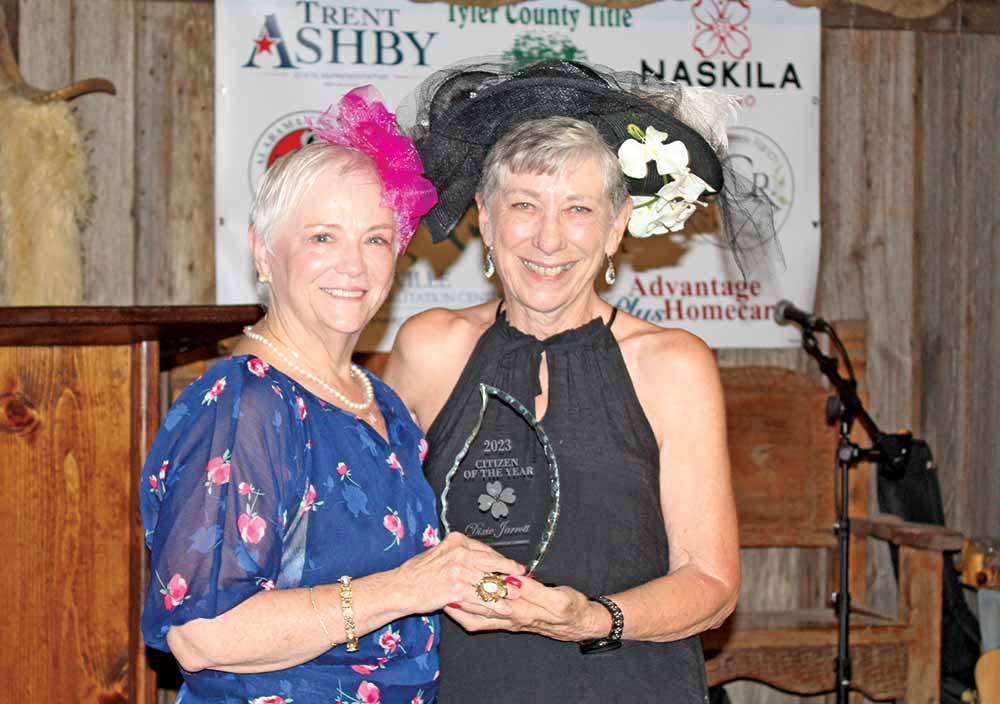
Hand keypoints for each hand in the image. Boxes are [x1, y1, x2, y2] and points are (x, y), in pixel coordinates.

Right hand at [394, 532, 524, 617]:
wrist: (402, 587)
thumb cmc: (417, 572)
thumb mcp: (439, 553)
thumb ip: (458, 554)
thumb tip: (477, 558)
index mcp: (456, 541)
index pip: (485, 548)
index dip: (500, 558)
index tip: (510, 563)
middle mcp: (460, 552)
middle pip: (493, 561)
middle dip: (509, 570)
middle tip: (521, 575)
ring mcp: (460, 570)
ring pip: (489, 580)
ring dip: (505, 590)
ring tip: (515, 596)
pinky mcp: (458, 588)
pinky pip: (482, 597)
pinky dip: (495, 605)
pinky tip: (503, 609)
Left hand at [446, 578, 610, 641]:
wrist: (578, 624)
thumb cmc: (570, 609)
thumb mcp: (558, 598)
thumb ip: (535, 590)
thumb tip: (514, 580)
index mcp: (526, 611)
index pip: (498, 597)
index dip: (480, 586)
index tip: (466, 574)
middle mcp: (513, 618)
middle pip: (483, 608)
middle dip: (464, 597)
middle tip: (447, 585)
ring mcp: (510, 622)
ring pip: (480, 616)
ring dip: (462, 606)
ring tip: (444, 596)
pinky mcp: (509, 623)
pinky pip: (483, 624)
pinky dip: (468, 616)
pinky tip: (456, 608)